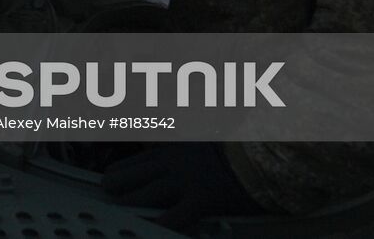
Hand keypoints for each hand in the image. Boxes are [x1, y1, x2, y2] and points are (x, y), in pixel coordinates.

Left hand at [102, 142, 263, 229]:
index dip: (116, 177)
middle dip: (115, 191)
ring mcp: (185, 179)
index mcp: (169, 149)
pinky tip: (149, 229)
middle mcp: (171, 161)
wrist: (264, 156)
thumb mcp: (197, 144)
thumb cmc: (233, 153)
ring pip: (143, 194)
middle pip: (126, 176)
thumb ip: (174, 153)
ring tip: (121, 217)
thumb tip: (157, 165)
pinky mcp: (202, 197)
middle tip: (112, 202)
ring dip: (130, 207)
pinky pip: (174, 216)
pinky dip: (160, 225)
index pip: (129, 164)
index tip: (110, 186)